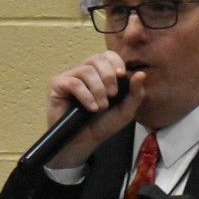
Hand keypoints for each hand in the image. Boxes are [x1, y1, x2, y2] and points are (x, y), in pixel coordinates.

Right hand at [45, 52, 144, 167]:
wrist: (83, 142)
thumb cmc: (102, 125)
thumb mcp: (125, 110)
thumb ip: (135, 93)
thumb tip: (141, 74)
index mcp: (100, 73)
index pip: (107, 55)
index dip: (115, 62)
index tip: (122, 75)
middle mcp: (84, 71)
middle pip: (96, 58)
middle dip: (108, 76)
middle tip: (112, 95)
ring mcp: (70, 77)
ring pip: (86, 71)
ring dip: (98, 89)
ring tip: (101, 107)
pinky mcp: (58, 85)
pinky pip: (73, 83)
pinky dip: (86, 95)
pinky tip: (91, 108)